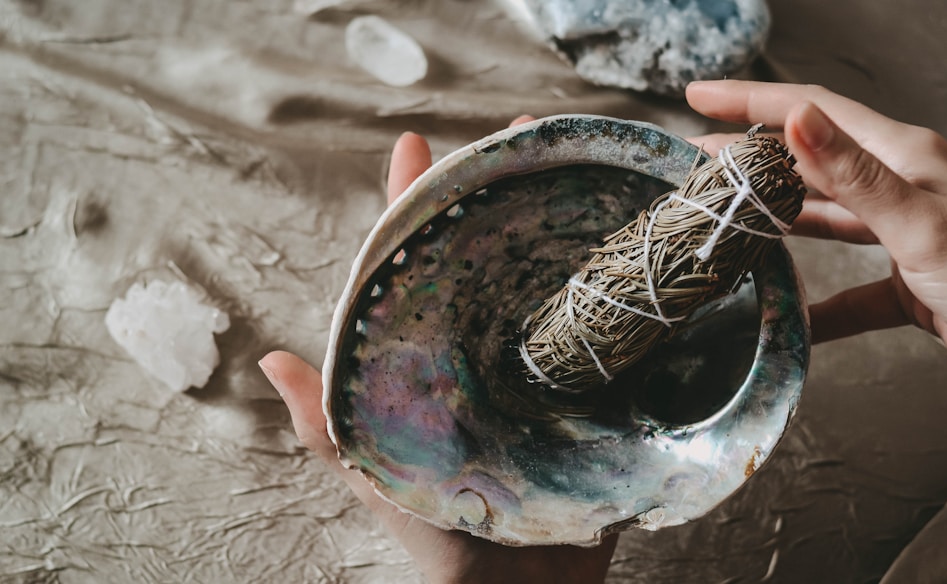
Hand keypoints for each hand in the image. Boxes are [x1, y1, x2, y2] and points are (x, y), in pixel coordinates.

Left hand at [259, 115, 617, 583]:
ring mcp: (548, 371)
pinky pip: (608, 334)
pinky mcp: (599, 396)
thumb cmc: (444, 541)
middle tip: (513, 135)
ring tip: (567, 162)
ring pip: (551, 281)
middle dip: (498, 191)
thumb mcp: (379, 477)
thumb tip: (271, 361)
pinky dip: (617, 286)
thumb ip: (329, 427)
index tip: (413, 145)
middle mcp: (493, 355)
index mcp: (438, 362)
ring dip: (558, 219)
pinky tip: (628, 243)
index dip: (413, 206)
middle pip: (492, 257)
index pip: (420, 269)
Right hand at [686, 80, 946, 398]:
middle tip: (692, 158)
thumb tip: (794, 118)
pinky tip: (788, 317)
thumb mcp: (920, 223)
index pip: (813, 112)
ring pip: (823, 218)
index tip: (698, 97)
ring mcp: (902, 236)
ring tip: (722, 214)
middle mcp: (899, 189)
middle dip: (750, 156)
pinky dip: (816, 305)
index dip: (752, 99)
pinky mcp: (907, 284)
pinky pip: (847, 291)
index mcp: (903, 158)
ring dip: (773, 216)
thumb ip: (853, 175)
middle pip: (809, 161)